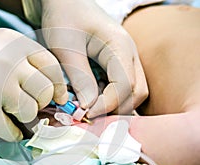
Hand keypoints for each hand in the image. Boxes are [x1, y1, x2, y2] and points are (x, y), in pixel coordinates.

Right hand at [0, 28, 67, 140]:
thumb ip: (23, 62)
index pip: (52, 65)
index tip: (59, 97)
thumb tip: (51, 89)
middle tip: (28, 105)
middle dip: (40, 103)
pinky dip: (11, 133)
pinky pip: (11, 131)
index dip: (59, 85)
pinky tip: (3, 126)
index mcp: (14, 43)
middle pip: (45, 91)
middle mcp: (9, 62)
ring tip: (9, 112)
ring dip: (23, 118)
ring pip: (30, 112)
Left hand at [40, 0, 147, 116]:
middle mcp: (128, 54)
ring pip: (132, 92)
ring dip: (114, 106)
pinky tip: (91, 101)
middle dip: (116, 109)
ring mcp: (125, 59)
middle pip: (137, 92)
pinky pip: (122, 87)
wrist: (63, 3)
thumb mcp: (66, 47)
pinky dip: (110, 99)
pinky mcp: (116, 64)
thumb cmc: (63, 18)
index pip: (126, 85)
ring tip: (90, 112)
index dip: (108, 104)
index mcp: (119, 46)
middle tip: (90, 118)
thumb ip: (79, 77)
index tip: (85, 114)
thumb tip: (88, 107)